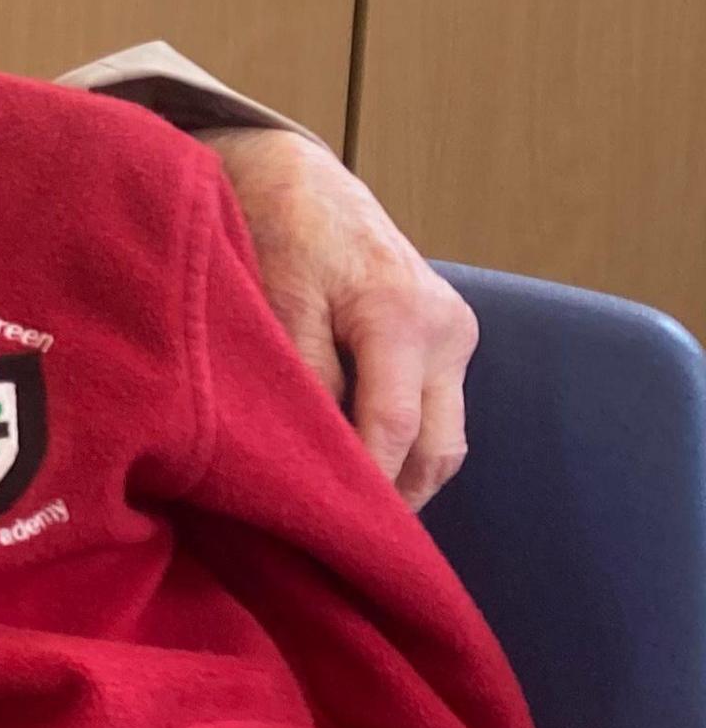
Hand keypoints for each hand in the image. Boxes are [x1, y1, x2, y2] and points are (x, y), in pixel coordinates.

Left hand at [205, 125, 476, 506]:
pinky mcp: (446, 339)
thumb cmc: (275, 230)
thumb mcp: (272, 299)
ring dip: (402, 479)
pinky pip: (434, 413)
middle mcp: (444, 327)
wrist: (299, 179)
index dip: (365, 484)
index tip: (331, 530)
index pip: (392, 426)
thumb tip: (310, 454)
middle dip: (396, 499)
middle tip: (344, 548)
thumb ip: (298, 374)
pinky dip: (402, 448)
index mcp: (401, 313)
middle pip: (436, 446)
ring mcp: (454, 334)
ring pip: (442, 438)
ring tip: (350, 521)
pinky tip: (360, 477)